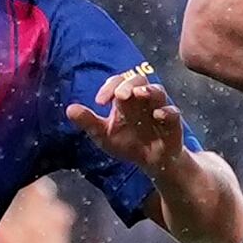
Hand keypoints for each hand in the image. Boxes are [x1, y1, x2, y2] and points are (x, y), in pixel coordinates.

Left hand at [67, 67, 192, 174]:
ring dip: (148, 90)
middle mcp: (143, 100)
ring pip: (158, 91)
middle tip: (119, 95)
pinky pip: (173, 112)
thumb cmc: (128, 143)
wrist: (151, 163)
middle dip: (128, 84)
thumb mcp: (104, 135)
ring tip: (138, 94)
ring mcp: (159, 109)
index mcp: (126, 100)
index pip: (119, 82)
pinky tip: (157, 115)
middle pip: (139, 79)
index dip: (110, 86)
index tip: (99, 102)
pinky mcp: (173, 124)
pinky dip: (166, 111)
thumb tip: (69, 109)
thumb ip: (89, 122)